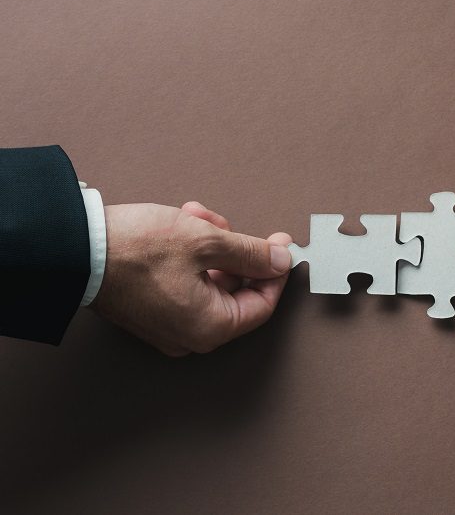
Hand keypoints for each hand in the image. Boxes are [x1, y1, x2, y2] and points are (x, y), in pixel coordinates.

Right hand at [90, 201, 291, 355]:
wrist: (74, 248)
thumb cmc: (135, 249)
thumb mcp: (206, 241)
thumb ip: (251, 253)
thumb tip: (280, 260)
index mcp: (209, 327)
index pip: (261, 305)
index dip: (275, 272)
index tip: (281, 247)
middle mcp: (189, 334)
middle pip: (234, 290)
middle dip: (233, 250)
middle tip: (225, 225)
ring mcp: (167, 324)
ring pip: (209, 279)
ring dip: (209, 244)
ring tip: (195, 217)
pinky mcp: (150, 308)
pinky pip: (185, 281)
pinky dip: (189, 253)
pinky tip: (181, 225)